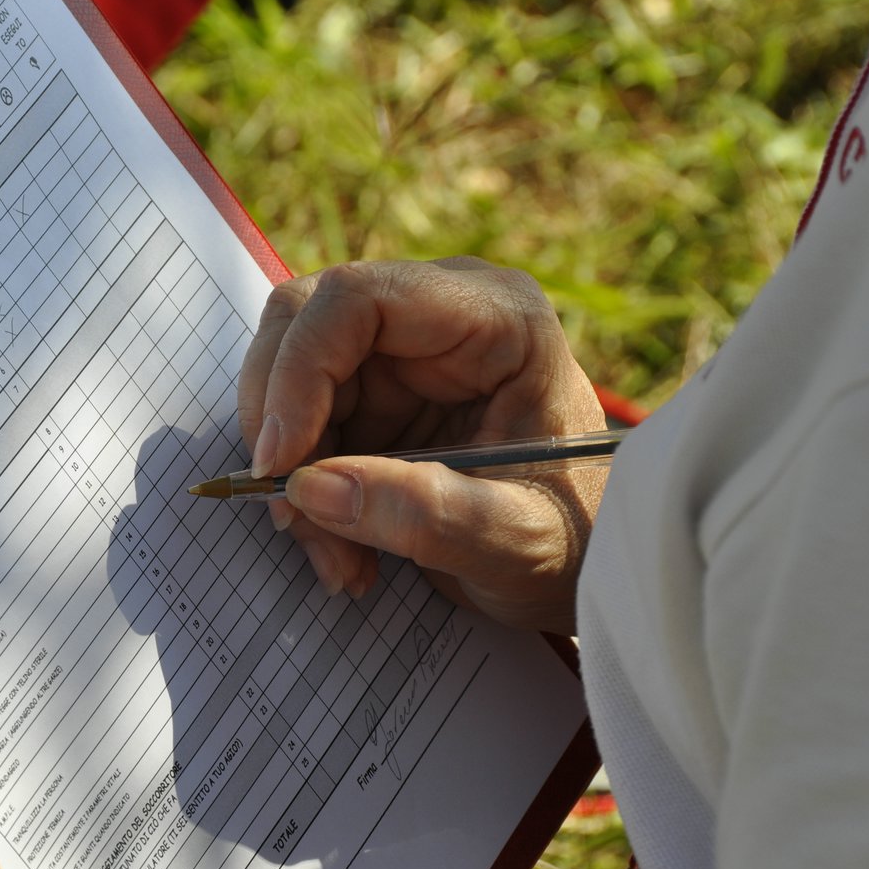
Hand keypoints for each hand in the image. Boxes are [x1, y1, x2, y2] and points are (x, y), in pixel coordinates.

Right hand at [238, 259, 605, 634]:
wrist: (588, 569)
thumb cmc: (577, 544)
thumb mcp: (515, 542)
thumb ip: (424, 514)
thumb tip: (309, 487)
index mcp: (497, 315)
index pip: (358, 299)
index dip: (299, 372)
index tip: (280, 463)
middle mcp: (440, 314)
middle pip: (304, 326)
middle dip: (283, 427)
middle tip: (292, 517)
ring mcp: (403, 353)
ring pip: (288, 382)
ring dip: (293, 475)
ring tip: (339, 560)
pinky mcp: (376, 397)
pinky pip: (300, 427)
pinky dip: (304, 493)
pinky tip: (344, 552)